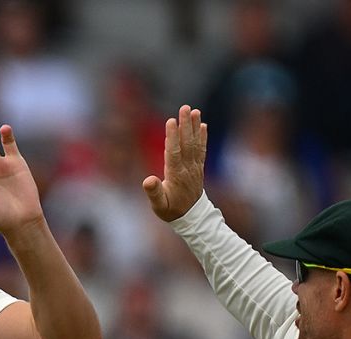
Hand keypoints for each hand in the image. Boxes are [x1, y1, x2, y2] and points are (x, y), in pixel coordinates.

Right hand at [142, 105, 207, 221]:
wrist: (191, 218)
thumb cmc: (171, 211)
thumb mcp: (159, 205)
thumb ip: (154, 193)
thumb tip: (147, 180)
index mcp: (176, 175)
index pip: (174, 152)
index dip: (172, 136)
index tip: (171, 121)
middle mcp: (187, 169)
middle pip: (187, 143)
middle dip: (186, 125)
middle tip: (185, 108)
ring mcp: (195, 168)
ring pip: (195, 144)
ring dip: (195, 127)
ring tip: (195, 111)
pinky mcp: (198, 168)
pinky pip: (201, 150)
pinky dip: (202, 137)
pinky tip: (203, 125)